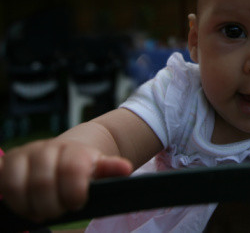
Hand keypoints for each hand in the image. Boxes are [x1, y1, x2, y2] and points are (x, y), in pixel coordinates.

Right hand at [0, 139, 131, 221]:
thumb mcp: (100, 168)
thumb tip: (125, 168)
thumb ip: (110, 169)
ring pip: (16, 186)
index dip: (73, 193)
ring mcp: (25, 155)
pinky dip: (9, 198)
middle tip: (58, 211)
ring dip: (28, 206)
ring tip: (41, 211)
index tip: (77, 203)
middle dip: (51, 205)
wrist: (68, 152)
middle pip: (42, 184)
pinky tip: (23, 204)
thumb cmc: (85, 168)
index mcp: (73, 151)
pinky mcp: (7, 163)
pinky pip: (0, 182)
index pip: (71, 170)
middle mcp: (47, 149)